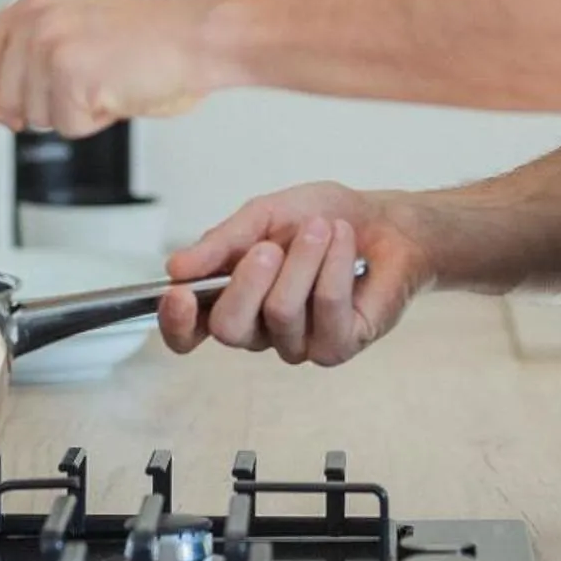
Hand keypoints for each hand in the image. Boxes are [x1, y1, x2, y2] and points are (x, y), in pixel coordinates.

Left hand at [0, 0, 211, 136]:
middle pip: (4, 100)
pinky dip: (96, 122)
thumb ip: (37, 52)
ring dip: (74, 114)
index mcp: (35, 6)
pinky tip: (117, 94)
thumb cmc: (154, 37)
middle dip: (42, 109)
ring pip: (36, 118)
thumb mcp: (81, 27)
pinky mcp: (73, 78)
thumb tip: (6, 96)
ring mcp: (52, 49)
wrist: (196, 38)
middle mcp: (37, 23)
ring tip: (106, 84)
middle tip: (84, 89)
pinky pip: (68, 127)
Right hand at [160, 183, 433, 367]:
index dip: (176, 321)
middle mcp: (260, 330)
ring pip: (280, 312)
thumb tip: (177, 267)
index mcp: (231, 300)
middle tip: (271, 245)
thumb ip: (222, 243)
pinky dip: (333, 265)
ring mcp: (299, 343)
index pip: (188, 333)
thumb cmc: (321, 220)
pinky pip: (325, 309)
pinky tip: (342, 242)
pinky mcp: (339, 345)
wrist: (384, 221)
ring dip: (303, 259)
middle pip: (229, 329)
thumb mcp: (263, 215)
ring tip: (322, 228)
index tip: (179, 293)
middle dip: (248, 280)